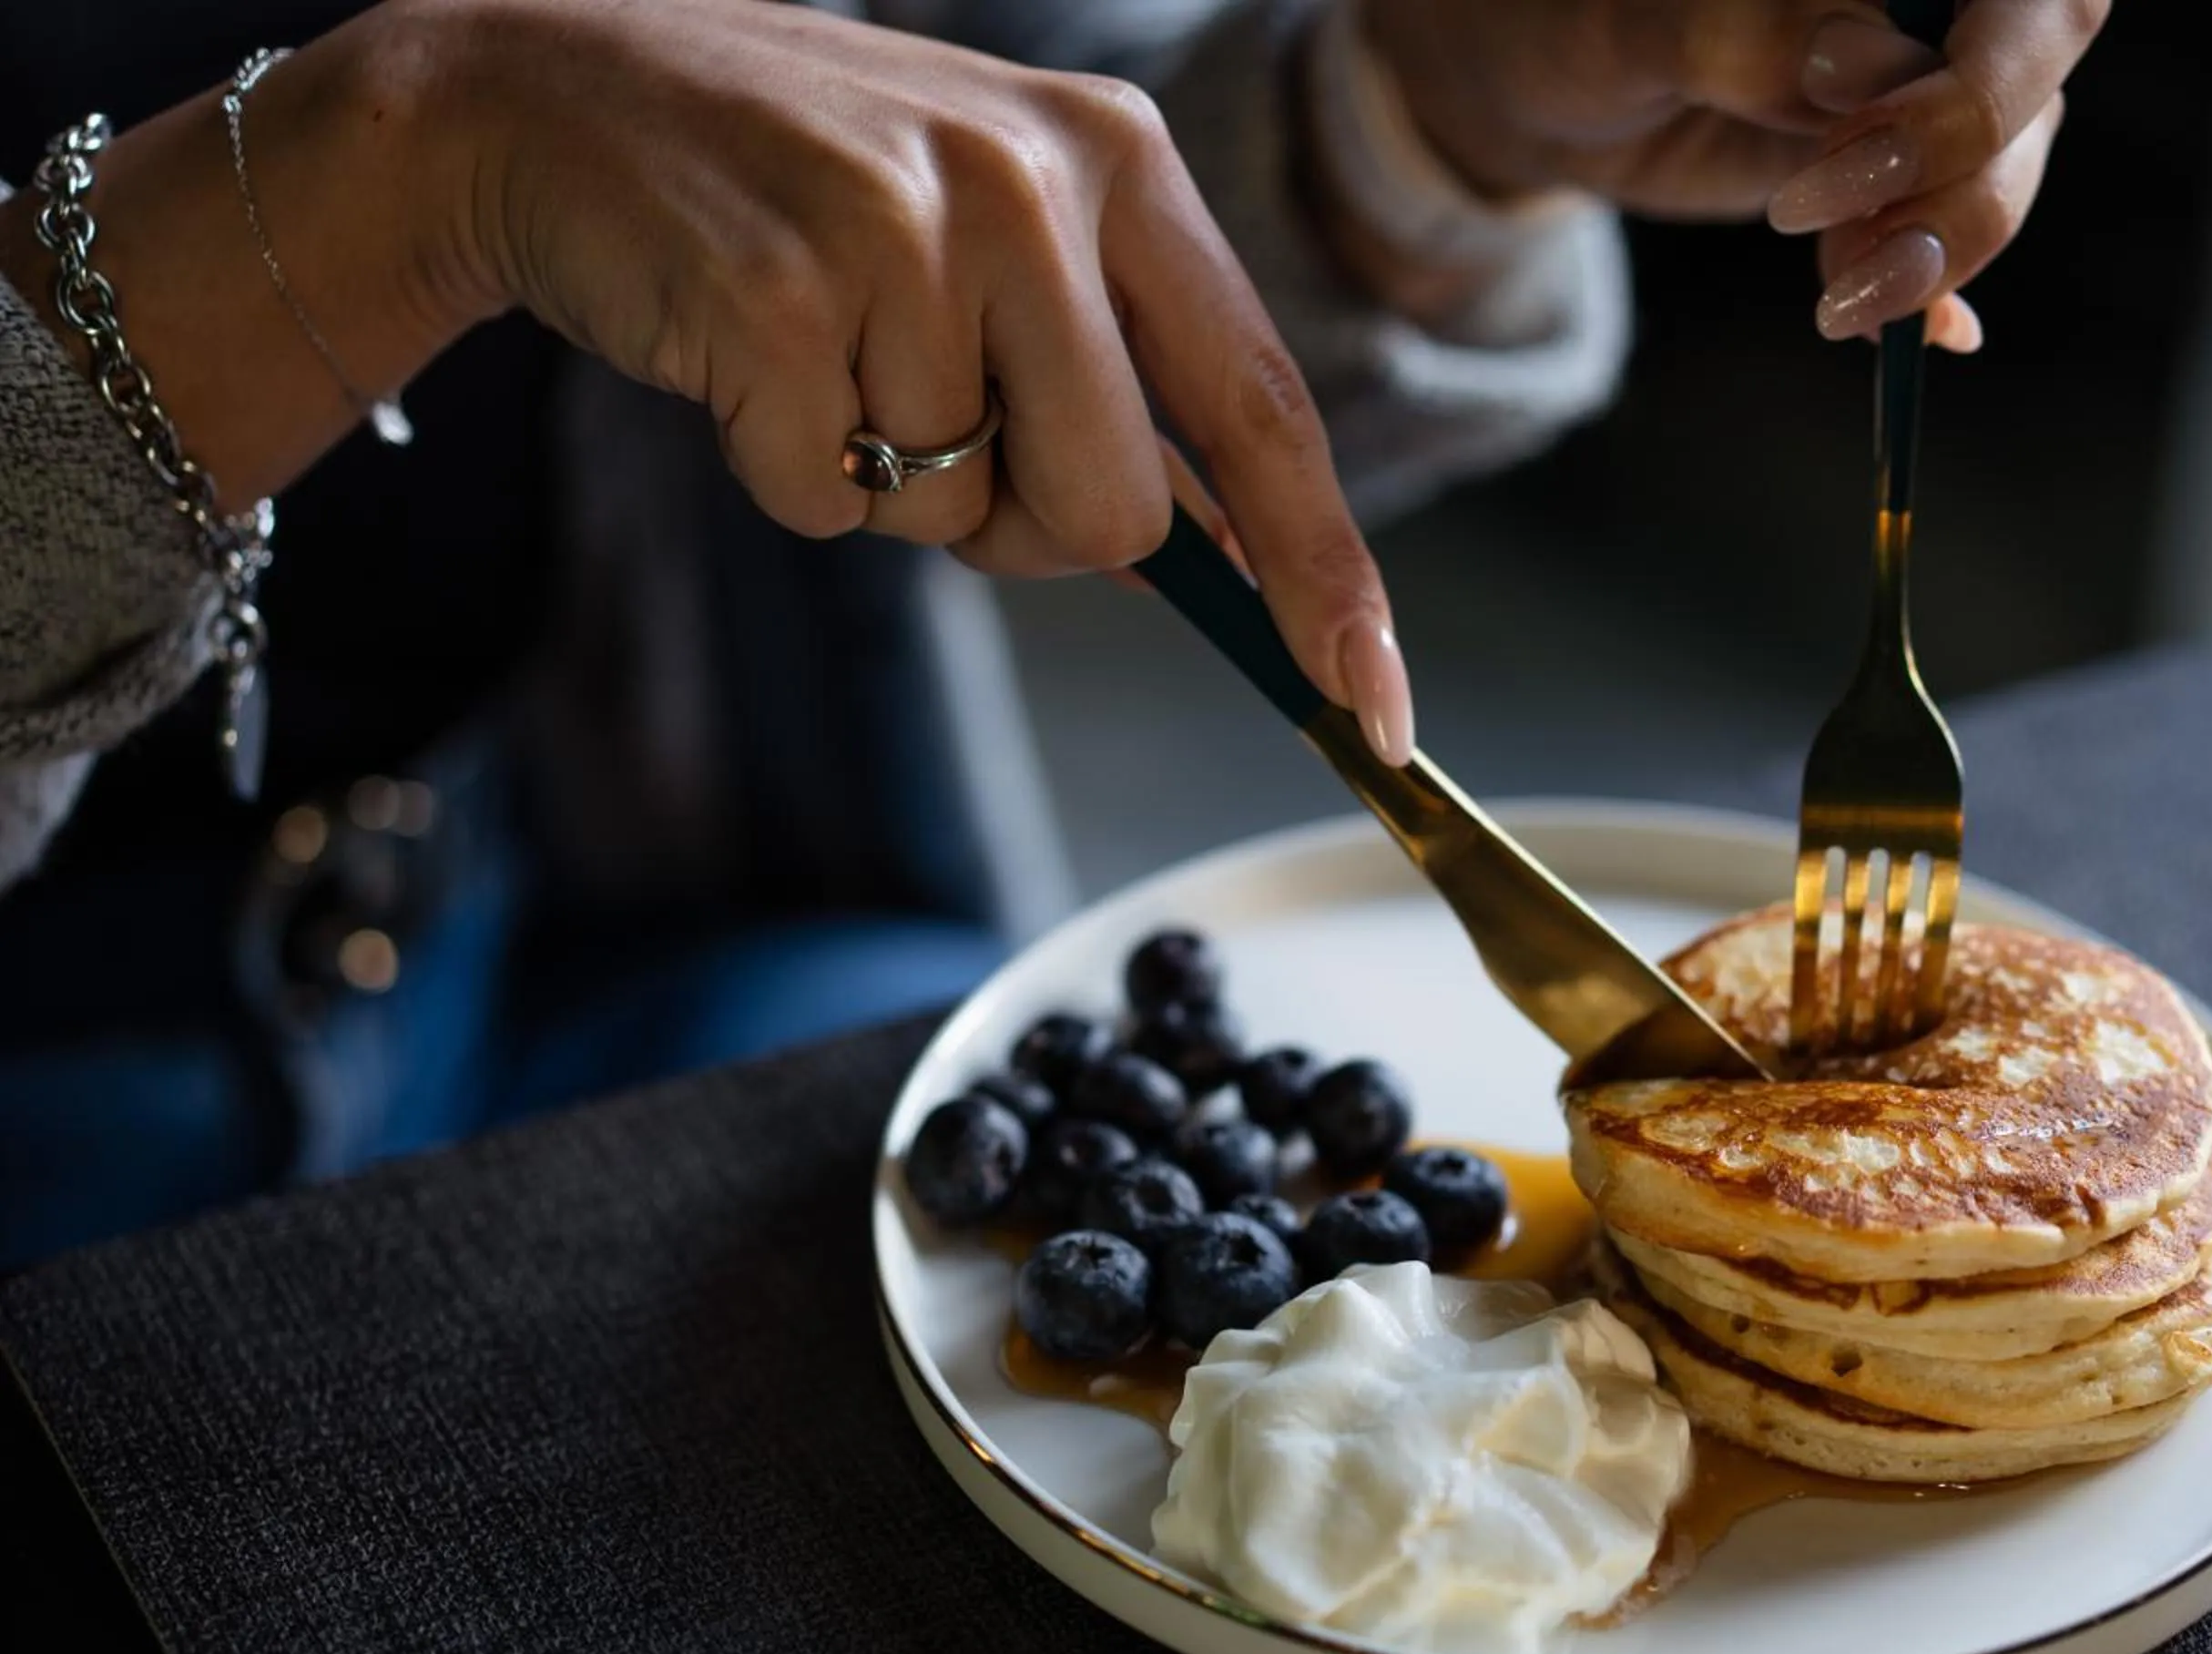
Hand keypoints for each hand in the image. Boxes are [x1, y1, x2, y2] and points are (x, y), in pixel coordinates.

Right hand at [423, 0, 1412, 755]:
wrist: (552, 101)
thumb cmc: (802, 191)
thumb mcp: (997, 225)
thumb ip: (1119, 370)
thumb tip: (1231, 557)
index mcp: (1118, 157)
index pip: (1264, 408)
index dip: (1326, 577)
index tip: (1371, 707)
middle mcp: (1034, 179)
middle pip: (1118, 515)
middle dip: (1024, 524)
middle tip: (928, 428)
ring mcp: (905, 230)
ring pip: (966, 519)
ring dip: (892, 488)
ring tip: (823, 353)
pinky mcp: (779, 295)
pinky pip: (832, 505)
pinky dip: (785, 472)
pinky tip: (745, 354)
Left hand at [1355, 0, 2107, 349]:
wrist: (1539, 86)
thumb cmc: (1575, 17)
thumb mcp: (1639, 22)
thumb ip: (1749, 29)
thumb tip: (1860, 58)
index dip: (1978, 71)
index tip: (1843, 108)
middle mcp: (1936, 12)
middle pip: (2029, 91)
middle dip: (1955, 184)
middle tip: (1835, 244)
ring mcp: (1927, 91)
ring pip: (2001, 171)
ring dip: (1933, 252)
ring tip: (1836, 299)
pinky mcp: (1897, 173)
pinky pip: (1954, 229)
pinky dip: (1936, 289)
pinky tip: (1923, 337)